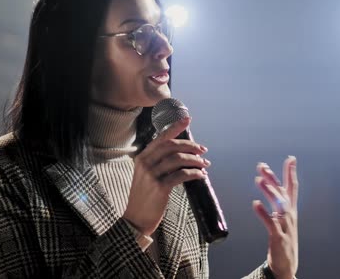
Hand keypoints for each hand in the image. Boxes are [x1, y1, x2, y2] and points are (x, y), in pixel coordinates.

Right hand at [123, 117, 210, 235]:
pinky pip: (182, 175)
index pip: (161, 138)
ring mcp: (152, 175)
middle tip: (203, 150)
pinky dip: (194, 174)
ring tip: (204, 165)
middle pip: (172, 146)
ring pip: (178, 159)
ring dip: (195, 160)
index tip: (188, 119)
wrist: (135, 219)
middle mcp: (145, 163)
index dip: (175, 127)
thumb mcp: (145, 175)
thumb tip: (181, 154)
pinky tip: (201, 175)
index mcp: (142, 158)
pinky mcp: (160, 188)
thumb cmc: (144, 198)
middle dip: (190, 146)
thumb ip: (158, 163)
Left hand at [252, 156, 298, 278]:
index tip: (291, 158)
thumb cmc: (284, 239)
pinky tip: (255, 204)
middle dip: (273, 178)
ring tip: (258, 179)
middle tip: (262, 166)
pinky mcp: (278, 237)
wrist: (287, 264)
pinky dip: (263, 213)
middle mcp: (290, 216)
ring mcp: (285, 226)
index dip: (291, 173)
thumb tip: (272, 187)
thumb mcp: (283, 219)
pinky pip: (271, 223)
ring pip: (279, 206)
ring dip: (269, 192)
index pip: (292, 187)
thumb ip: (279, 203)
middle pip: (283, 193)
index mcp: (292, 210)